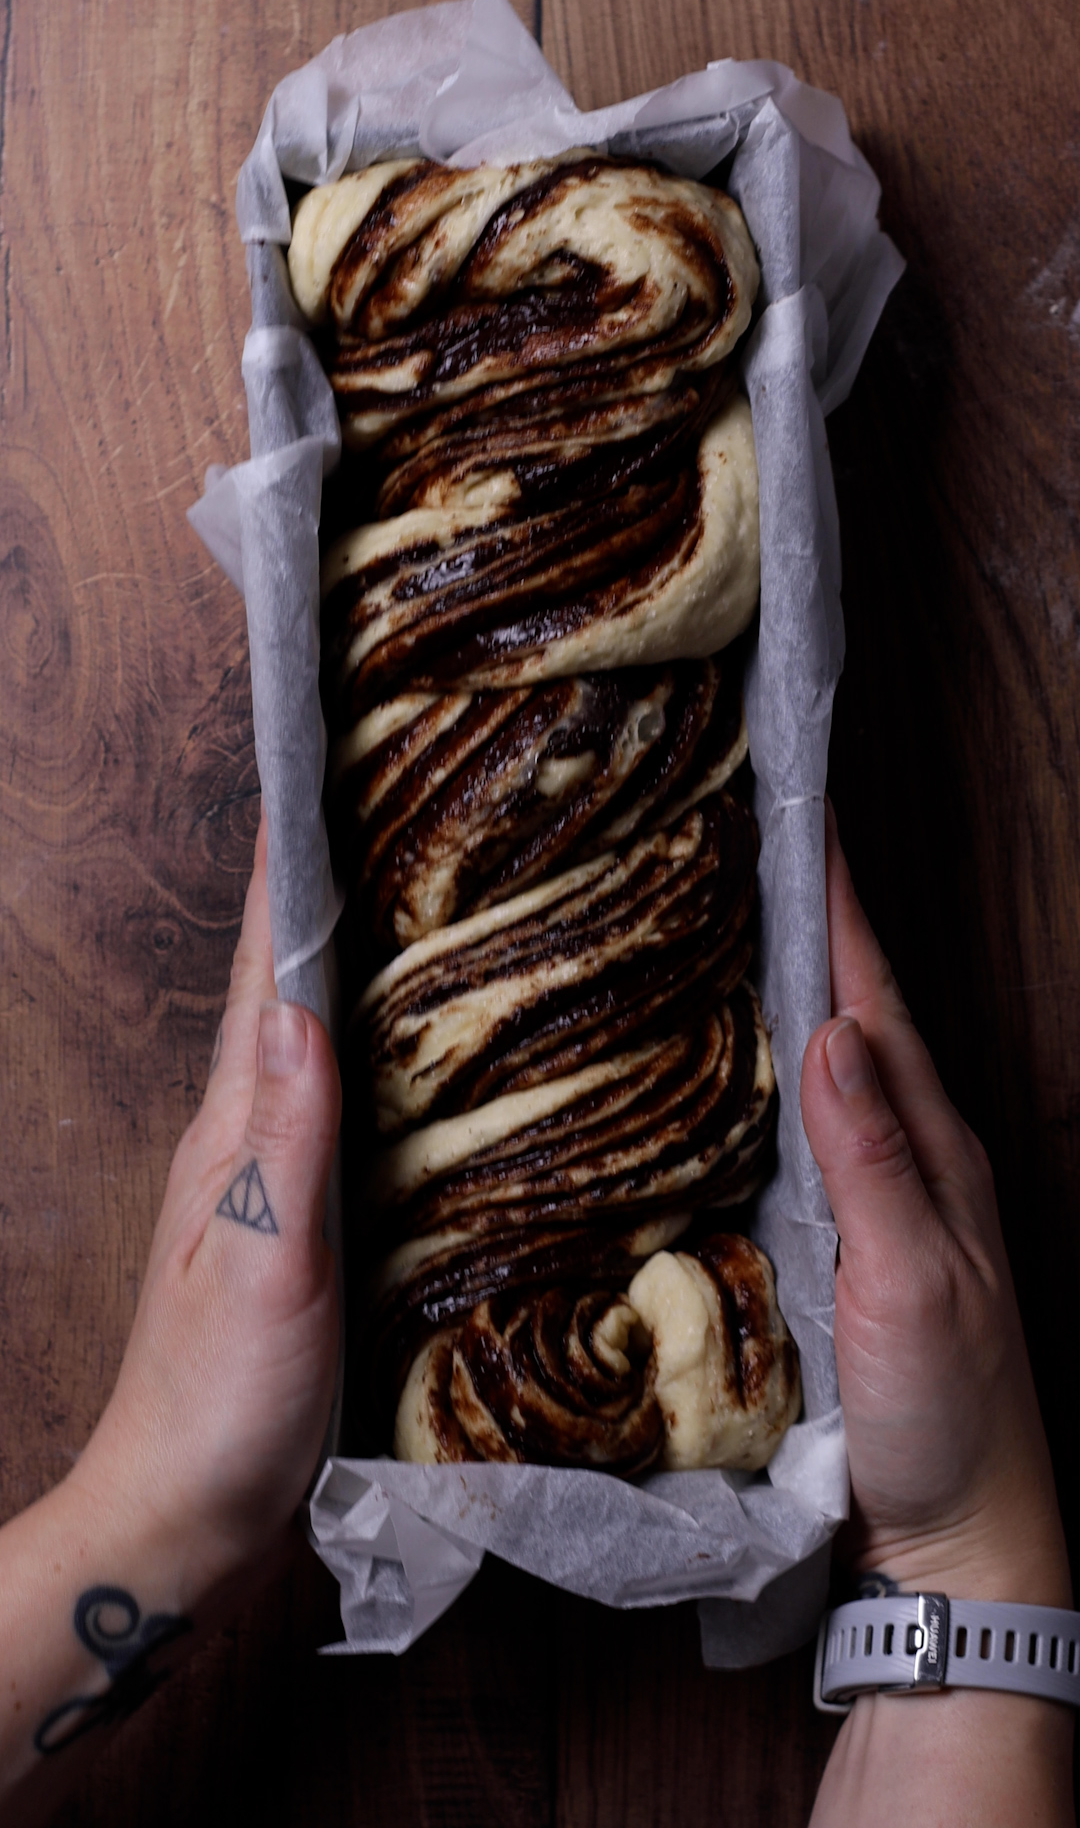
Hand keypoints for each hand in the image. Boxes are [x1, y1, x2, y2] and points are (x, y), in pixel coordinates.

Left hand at [68, 811, 341, 1604]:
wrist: (181, 1516)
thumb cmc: (219, 1401)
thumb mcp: (262, 1266)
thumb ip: (284, 1138)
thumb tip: (302, 1001)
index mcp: (233, 1122)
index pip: (264, 968)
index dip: (289, 867)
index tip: (322, 767)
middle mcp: (247, 1129)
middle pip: (289, 981)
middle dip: (331, 883)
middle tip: (395, 798)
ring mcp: (272, 1173)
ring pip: (320, 1034)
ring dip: (356, 954)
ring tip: (419, 887)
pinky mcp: (304, 1219)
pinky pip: (345, 1100)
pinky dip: (377, 1044)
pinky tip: (419, 1041)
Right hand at [800, 802, 1069, 1606]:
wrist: (960, 1538)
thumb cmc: (948, 1415)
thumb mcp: (915, 1284)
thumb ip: (874, 1160)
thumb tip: (832, 1029)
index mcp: (934, 1146)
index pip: (875, 1000)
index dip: (837, 909)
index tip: (798, 818)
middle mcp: (909, 1156)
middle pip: (850, 1014)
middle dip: (802, 925)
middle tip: (738, 850)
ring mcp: (875, 1200)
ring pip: (822, 1068)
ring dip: (779, 993)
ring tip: (717, 929)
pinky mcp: (836, 1245)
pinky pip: (798, 1131)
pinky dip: (764, 1077)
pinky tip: (723, 1072)